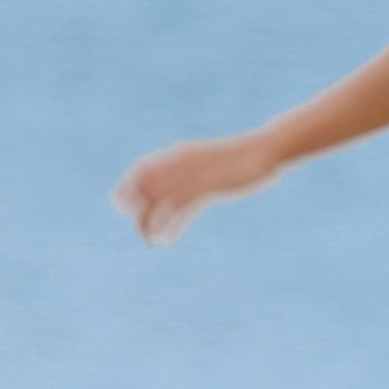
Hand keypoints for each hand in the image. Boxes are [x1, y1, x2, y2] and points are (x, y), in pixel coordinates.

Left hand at [115, 133, 280, 241]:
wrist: (266, 148)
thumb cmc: (240, 157)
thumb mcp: (212, 160)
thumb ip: (194, 167)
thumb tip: (183, 179)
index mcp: (180, 153)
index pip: (142, 169)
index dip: (127, 187)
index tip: (121, 206)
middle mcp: (182, 162)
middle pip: (146, 187)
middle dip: (137, 211)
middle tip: (140, 231)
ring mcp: (195, 174)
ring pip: (161, 201)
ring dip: (151, 223)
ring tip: (152, 240)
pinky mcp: (210, 187)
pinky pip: (182, 209)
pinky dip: (171, 226)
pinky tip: (169, 239)